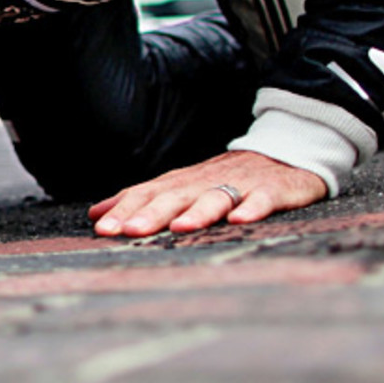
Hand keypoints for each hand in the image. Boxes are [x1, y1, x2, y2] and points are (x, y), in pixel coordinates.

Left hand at [88, 150, 328, 238]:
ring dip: (196, 212)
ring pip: (215, 197)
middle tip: (128, 231)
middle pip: (175, 196)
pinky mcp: (274, 189)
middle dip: (151, 214)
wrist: (287, 151)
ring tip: (179, 228)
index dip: (125, 209)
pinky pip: (262, 199)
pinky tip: (239, 221)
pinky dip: (251, 209)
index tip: (102, 228)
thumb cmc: (228, 176)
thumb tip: (97, 213)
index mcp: (183, 182)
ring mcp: (241, 184)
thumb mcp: (183, 185)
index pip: (148, 193)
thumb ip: (142, 198)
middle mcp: (206, 181)